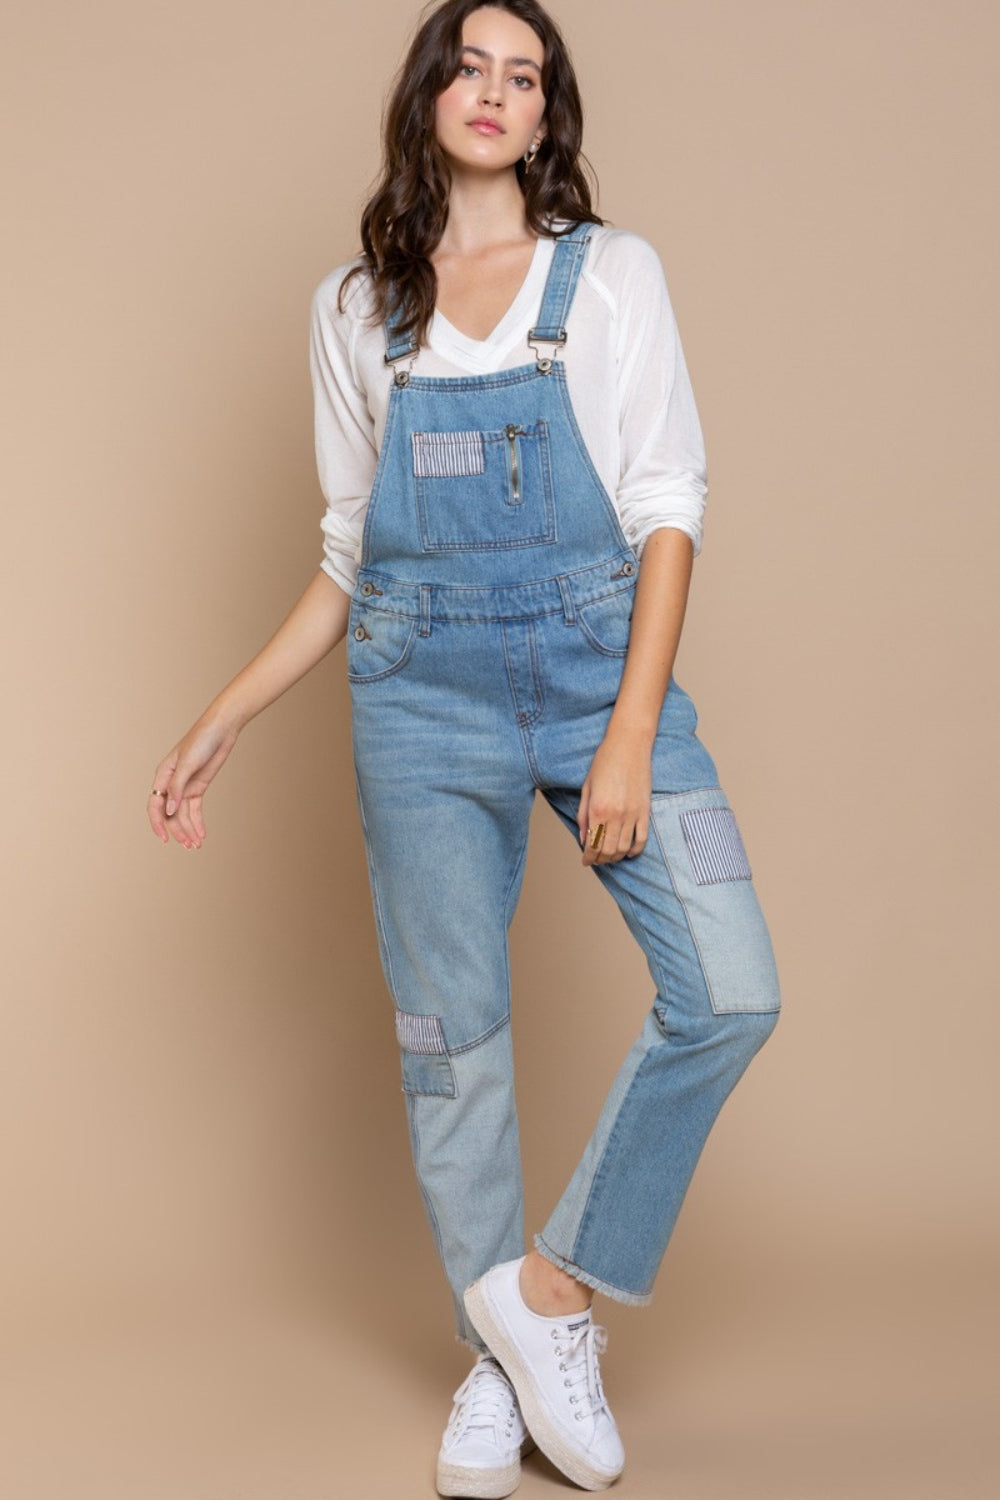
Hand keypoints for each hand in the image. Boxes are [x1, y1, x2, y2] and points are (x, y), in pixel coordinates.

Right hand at [147, 713, 239, 848]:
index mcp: (163, 776)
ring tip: (196, 845)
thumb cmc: (201, 740)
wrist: (221, 730)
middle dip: (178, 831)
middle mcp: (172, 783)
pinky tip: (202, 834)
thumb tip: (169, 810)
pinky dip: (197, 822)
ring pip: (182, 814)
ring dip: (188, 830)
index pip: (155, 805)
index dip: (157, 823)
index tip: (165, 839)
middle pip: (170, 813)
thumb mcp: (188, 764)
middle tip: (188, 845)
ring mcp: (185, 786)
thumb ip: (177, 788)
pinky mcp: (198, 787)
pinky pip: (195, 809)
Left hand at [577, 724, 652, 865]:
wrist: (628, 745)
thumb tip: (583, 838)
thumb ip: (584, 815)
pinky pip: (642, 838)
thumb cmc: (605, 762)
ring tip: (609, 856)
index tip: (586, 861)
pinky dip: (634, 850)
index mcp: (598, 809)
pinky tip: (628, 851)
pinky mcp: (645, 811)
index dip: (588, 857)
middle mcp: (615, 815)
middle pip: (607, 850)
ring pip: (623, 847)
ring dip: (615, 856)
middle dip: (600, 859)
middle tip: (596, 860)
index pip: (592, 844)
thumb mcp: (587, 788)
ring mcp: (632, 814)